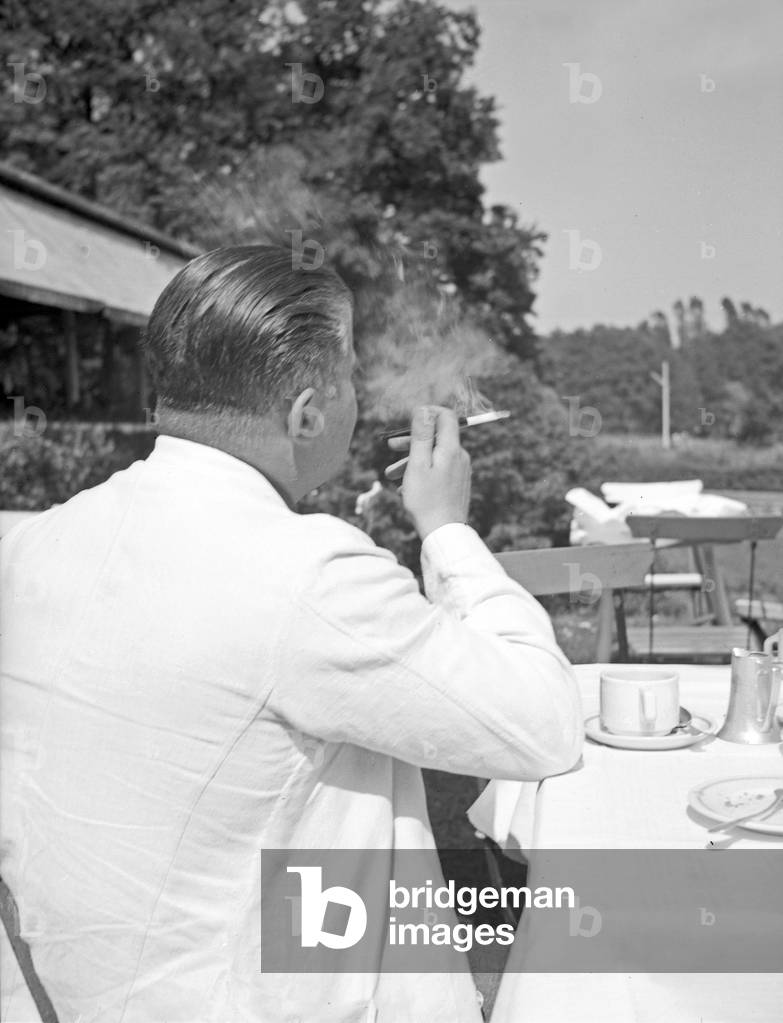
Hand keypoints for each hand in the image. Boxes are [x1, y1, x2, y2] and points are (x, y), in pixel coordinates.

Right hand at [399, 406, 470, 539]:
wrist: (444, 533)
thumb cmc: (427, 500)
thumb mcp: (417, 464)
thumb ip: (421, 435)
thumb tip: (423, 410)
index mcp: (451, 449)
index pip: (446, 416)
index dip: (428, 413)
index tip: (410, 420)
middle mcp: (460, 457)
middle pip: (436, 438)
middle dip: (411, 441)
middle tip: (390, 447)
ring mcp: (460, 472)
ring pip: (434, 457)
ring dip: (411, 461)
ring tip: (390, 475)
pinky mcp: (457, 485)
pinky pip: (438, 471)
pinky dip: (421, 474)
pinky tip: (404, 489)